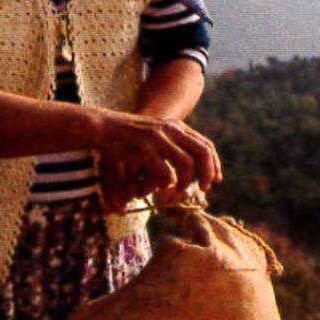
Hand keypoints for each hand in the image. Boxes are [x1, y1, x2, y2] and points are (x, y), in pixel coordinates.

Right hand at [90, 109, 220, 212]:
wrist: (102, 126)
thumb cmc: (127, 135)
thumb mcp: (154, 133)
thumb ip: (171, 144)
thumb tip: (188, 165)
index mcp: (175, 127)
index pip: (205, 145)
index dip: (214, 164)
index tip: (216, 180)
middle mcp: (170, 130)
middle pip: (202, 153)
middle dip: (208, 173)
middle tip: (205, 189)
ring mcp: (157, 139)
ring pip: (186, 165)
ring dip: (185, 183)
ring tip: (177, 193)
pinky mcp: (144, 151)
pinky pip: (165, 173)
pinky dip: (165, 185)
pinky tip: (159, 190)